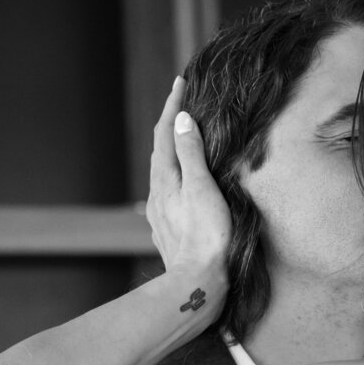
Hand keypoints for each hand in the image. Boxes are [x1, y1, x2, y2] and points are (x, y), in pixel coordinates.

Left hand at [147, 77, 232, 300]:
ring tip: (184, 137)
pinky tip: (185, 181)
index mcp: (164, 179)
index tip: (181, 82)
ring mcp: (160, 213)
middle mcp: (156, 194)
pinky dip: (176, 174)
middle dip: (169, 124)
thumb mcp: (202, 187)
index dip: (172, 105)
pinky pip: (168, 191)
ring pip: (162, 172)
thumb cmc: (206, 236)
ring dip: (171, 150)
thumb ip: (191, 152)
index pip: (164, 132)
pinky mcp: (168, 229)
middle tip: (182, 103)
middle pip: (160, 150)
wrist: (199, 282)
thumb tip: (182, 119)